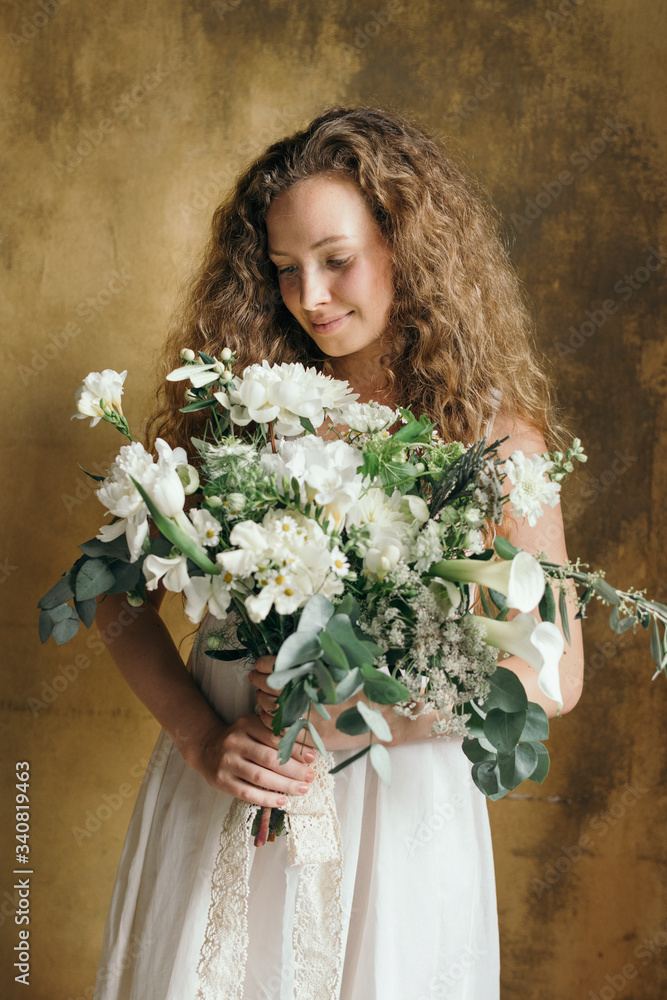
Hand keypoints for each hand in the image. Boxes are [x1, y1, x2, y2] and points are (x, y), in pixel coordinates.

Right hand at [186, 713, 316, 808]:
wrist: (206, 748)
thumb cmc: (240, 738)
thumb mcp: (254, 726)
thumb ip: (275, 733)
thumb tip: (307, 748)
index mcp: (246, 724)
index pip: (275, 737)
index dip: (295, 749)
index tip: (312, 758)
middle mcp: (235, 742)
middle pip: (269, 758)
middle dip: (294, 769)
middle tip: (311, 776)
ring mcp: (227, 763)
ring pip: (260, 777)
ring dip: (284, 785)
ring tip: (302, 789)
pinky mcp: (222, 781)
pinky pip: (247, 793)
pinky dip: (266, 799)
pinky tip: (282, 801)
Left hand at [249, 656, 407, 750]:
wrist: (386, 716)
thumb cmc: (367, 688)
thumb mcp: (345, 666)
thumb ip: (320, 660)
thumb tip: (296, 651)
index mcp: (318, 674)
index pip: (280, 665)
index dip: (265, 664)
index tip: (259, 663)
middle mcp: (311, 694)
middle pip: (271, 686)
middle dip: (258, 680)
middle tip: (253, 677)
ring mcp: (310, 717)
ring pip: (271, 708)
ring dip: (262, 700)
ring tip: (261, 695)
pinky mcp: (311, 736)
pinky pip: (281, 729)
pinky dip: (270, 721)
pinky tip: (270, 715)